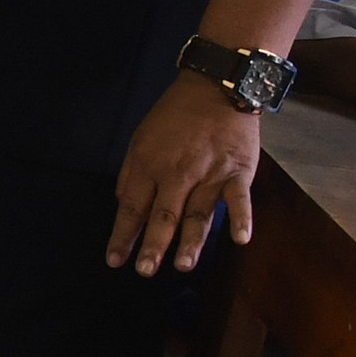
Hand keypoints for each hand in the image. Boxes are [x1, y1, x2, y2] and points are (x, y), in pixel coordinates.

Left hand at [107, 73, 263, 275]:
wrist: (215, 85)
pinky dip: (241, 217)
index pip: (132, 208)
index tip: (114, 261)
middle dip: (153, 245)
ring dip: (191, 241)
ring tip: (182, 265)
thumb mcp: (140, 138)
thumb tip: (122, 205)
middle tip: (144, 271)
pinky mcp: (238, 170)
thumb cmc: (175, 115)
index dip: (123, 235)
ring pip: (198, 213)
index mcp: (149, 165)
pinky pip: (239, 197)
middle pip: (163, 215)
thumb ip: (131, 174)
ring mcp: (209, 173)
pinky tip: (240, 239)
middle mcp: (177, 173)